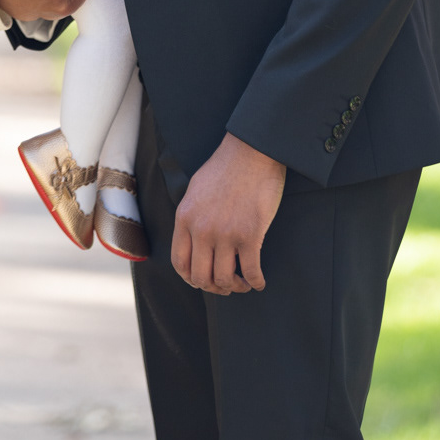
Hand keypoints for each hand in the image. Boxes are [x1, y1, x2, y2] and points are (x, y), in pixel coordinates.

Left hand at [171, 133, 285, 294]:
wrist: (252, 152)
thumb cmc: (226, 168)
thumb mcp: (195, 190)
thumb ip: (191, 217)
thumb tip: (192, 239)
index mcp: (185, 218)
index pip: (179, 263)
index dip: (191, 278)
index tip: (202, 280)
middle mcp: (201, 230)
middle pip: (201, 277)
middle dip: (214, 287)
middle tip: (226, 285)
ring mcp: (225, 234)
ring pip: (225, 279)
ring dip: (235, 287)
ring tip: (243, 283)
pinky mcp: (250, 235)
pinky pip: (251, 271)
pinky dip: (256, 282)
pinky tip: (259, 282)